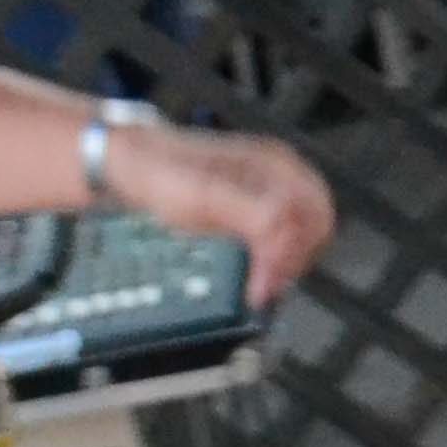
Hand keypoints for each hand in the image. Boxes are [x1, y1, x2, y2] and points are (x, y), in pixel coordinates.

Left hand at [104, 119, 334, 303]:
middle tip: (264, 282)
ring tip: (259, 276)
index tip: (265, 281)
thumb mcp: (208, 198)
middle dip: (295, 257)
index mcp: (276, 165)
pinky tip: (255, 262)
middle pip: (317, 225)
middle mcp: (280, 172)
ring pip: (303, 231)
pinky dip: (274, 253)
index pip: (315, 217)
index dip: (295, 253)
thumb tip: (285, 245)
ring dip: (286, 258)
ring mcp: (269, 186)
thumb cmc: (161, 174)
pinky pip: (282, 232)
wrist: (128, 164)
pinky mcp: (255, 201)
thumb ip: (257, 218)